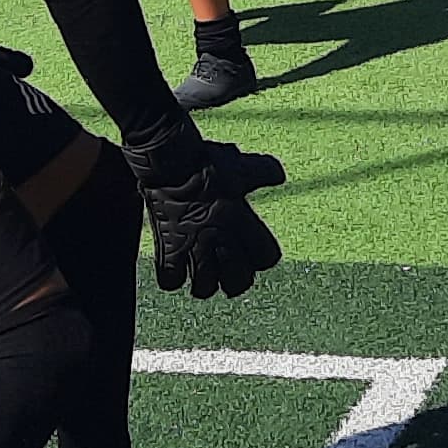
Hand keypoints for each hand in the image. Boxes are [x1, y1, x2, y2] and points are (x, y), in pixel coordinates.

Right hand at [134, 129, 287, 300]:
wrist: (170, 160)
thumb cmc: (205, 161)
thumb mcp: (240, 165)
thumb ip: (262, 172)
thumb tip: (279, 176)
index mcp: (242, 221)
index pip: (267, 258)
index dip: (262, 258)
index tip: (253, 253)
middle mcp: (221, 238)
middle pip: (238, 283)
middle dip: (234, 281)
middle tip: (227, 272)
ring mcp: (193, 246)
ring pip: (204, 288)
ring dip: (203, 283)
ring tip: (200, 273)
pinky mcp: (168, 248)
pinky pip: (171, 280)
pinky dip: (173, 278)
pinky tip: (175, 267)